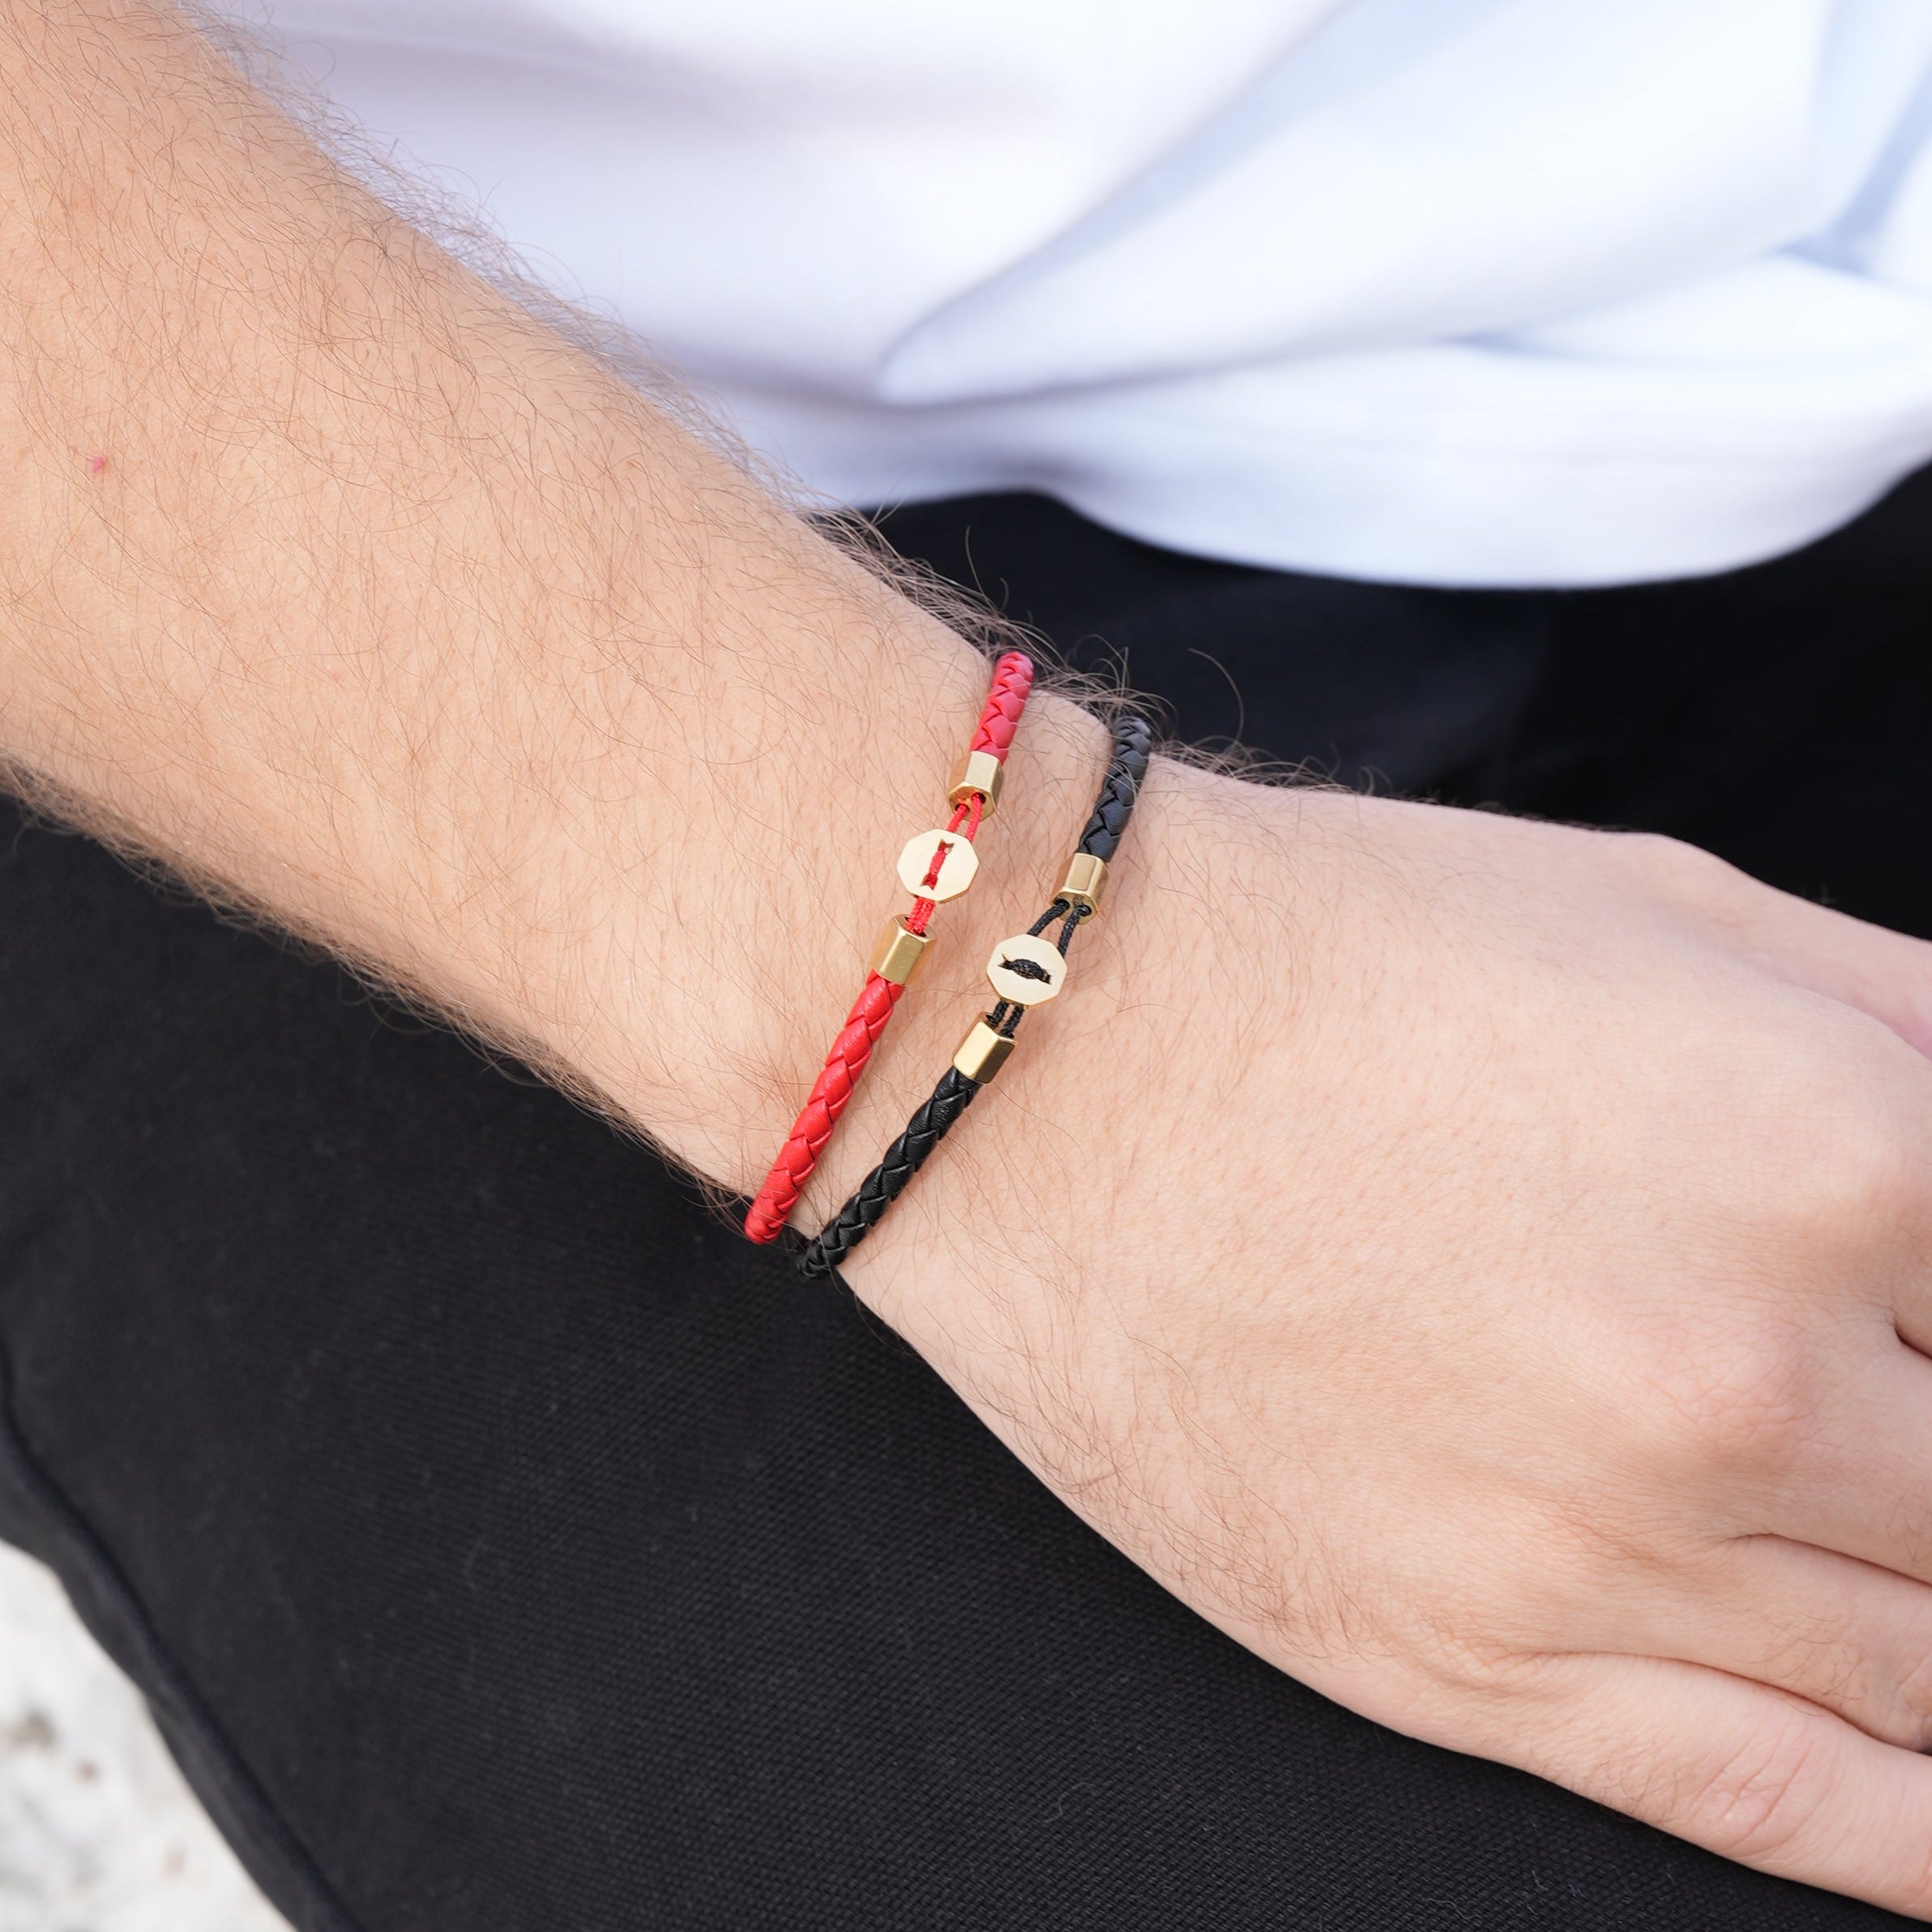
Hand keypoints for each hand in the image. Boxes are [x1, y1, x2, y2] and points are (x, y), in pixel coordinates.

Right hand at [839, 763, 1931, 1916]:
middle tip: (1898, 1424)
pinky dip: (1917, 1845)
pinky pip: (1784, 1805)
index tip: (1930, 1327)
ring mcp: (1606, 1543)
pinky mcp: (1468, 1658)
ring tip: (1904, 1573)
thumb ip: (1915, 1027)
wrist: (1044, 1055)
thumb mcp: (1669, 910)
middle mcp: (1753, 1373)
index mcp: (1837, 1151)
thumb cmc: (1338, 951)